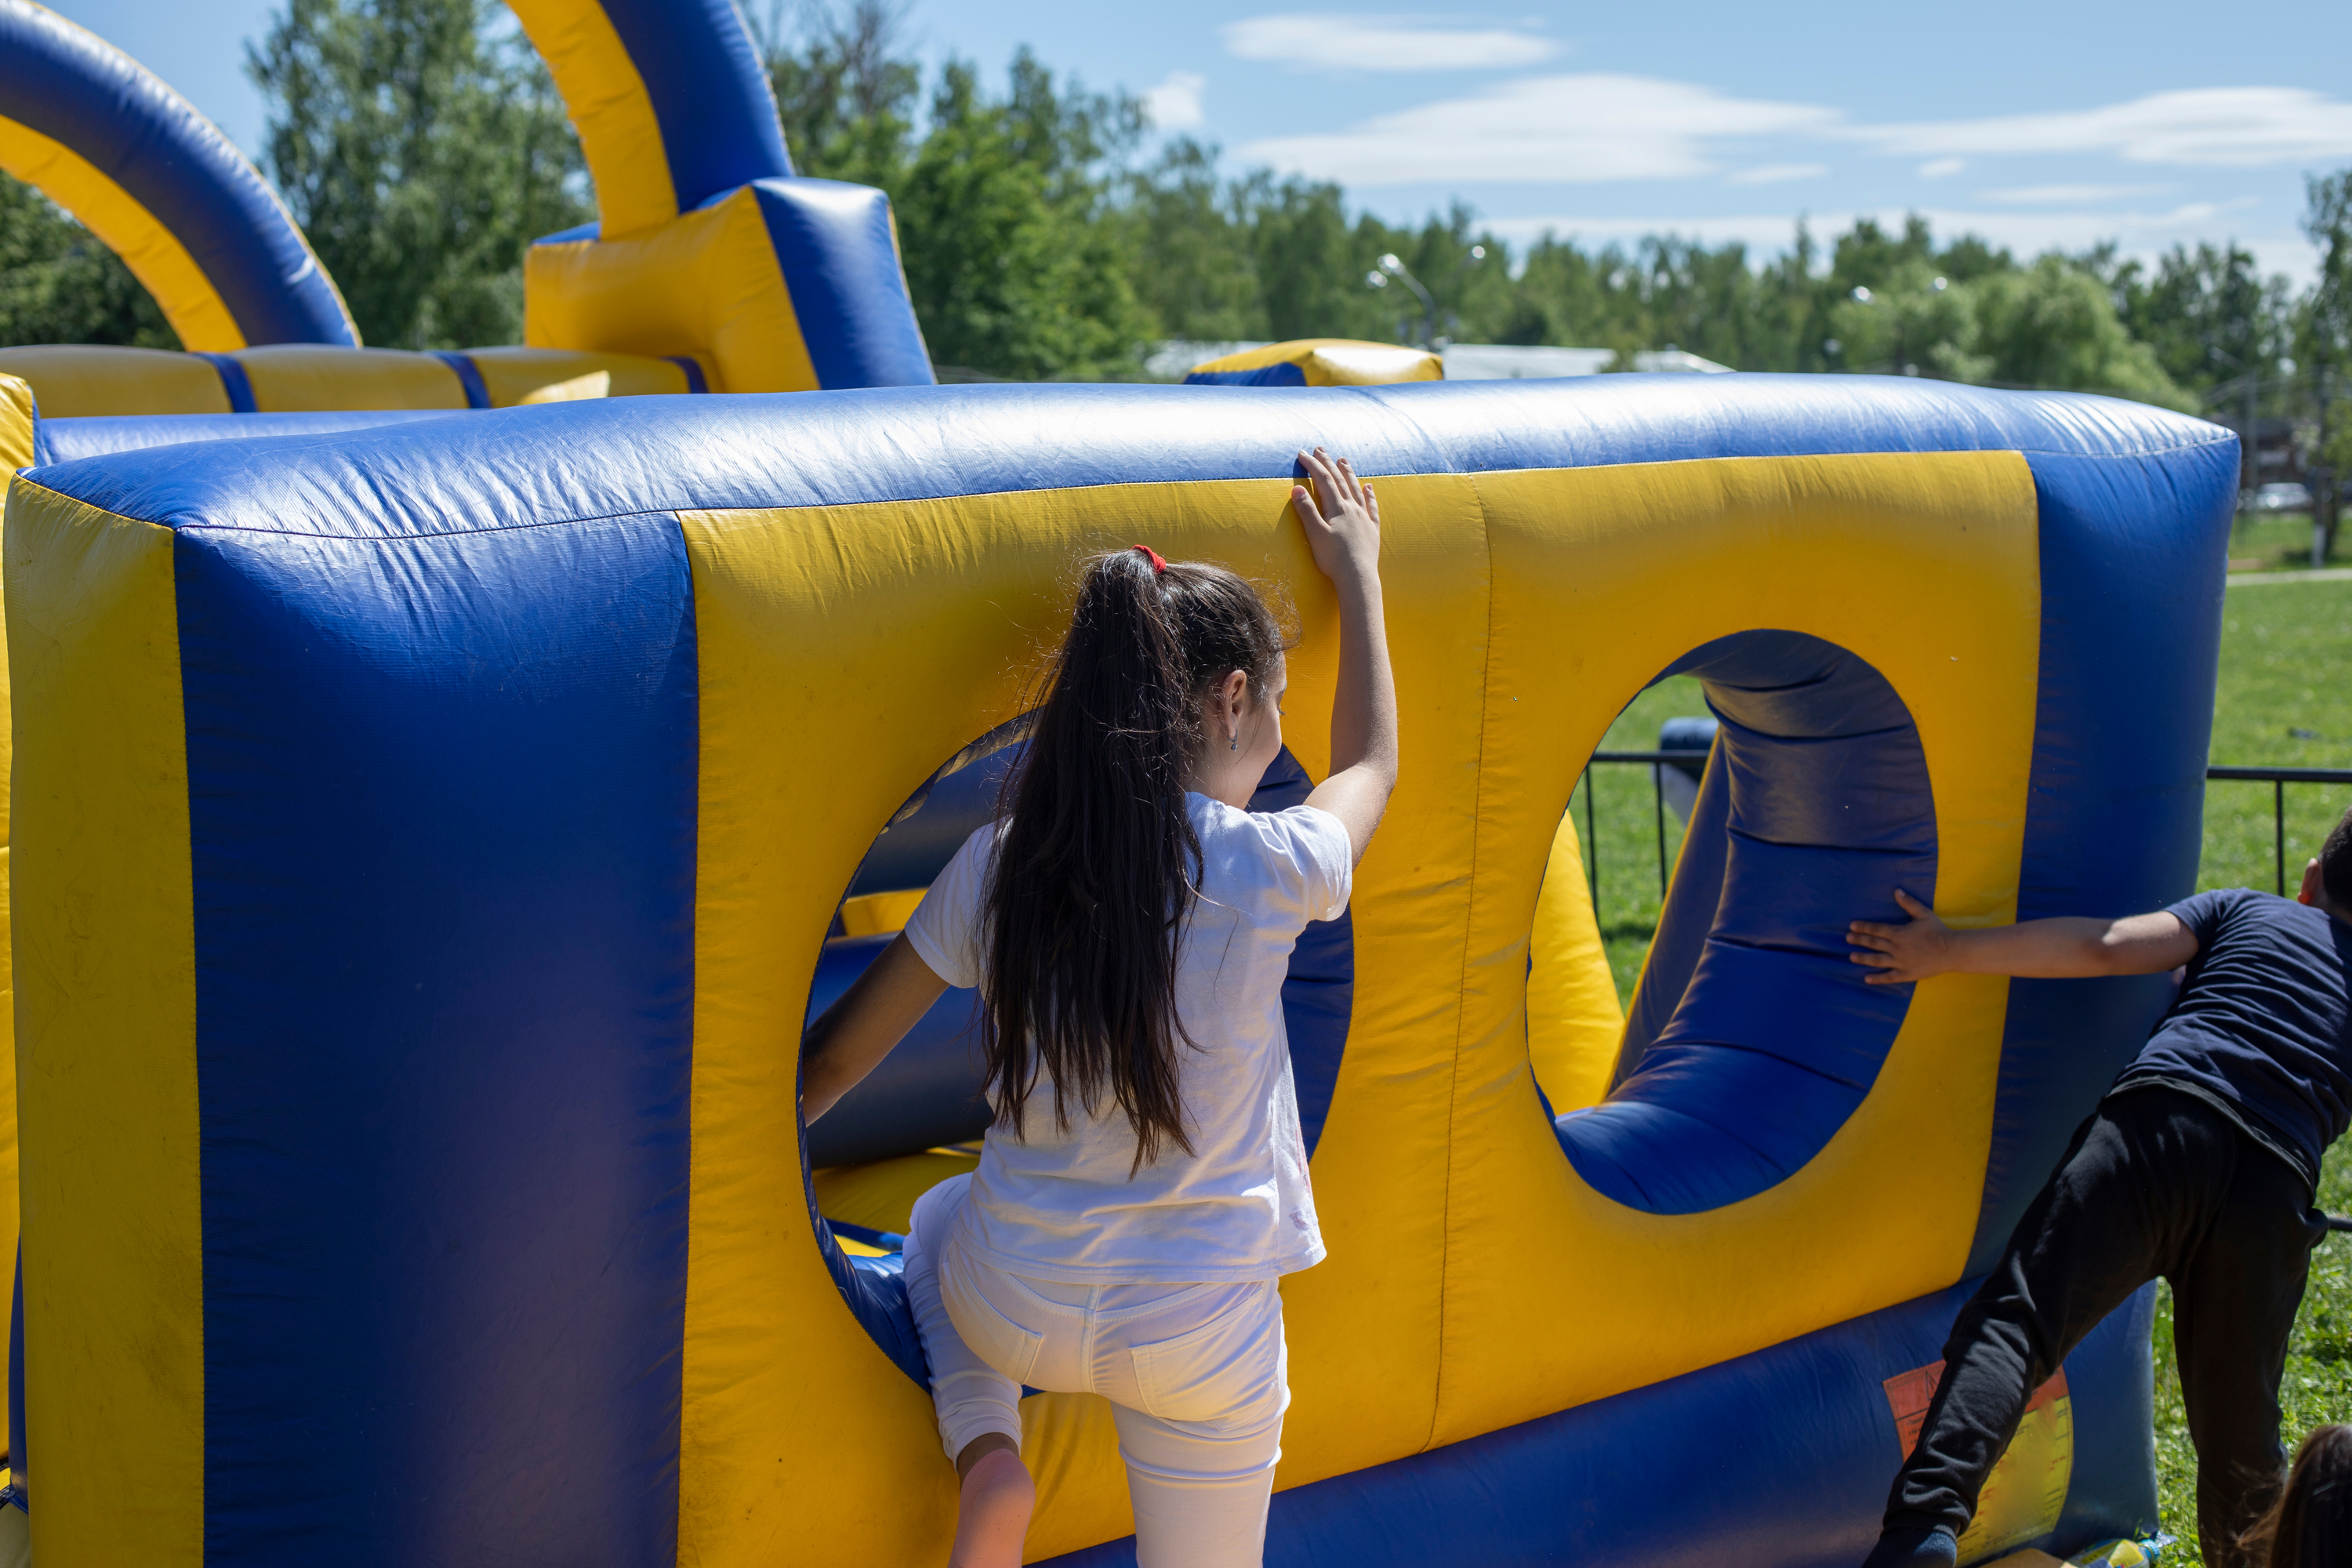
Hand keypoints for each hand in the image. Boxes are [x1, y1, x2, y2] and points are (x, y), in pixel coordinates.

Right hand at [1290, 447, 1378, 583]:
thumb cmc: (1334, 559)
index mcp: (1337, 508)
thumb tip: (1297, 488)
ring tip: (1343, 460)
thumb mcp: (1315, 534)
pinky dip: (1369, 494)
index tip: (1302, 454)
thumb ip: (1307, 510)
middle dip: (1328, 463)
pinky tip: (1368, 487)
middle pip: (1339, 480)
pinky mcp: (1372, 530)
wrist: (1358, 578)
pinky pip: (1372, 507)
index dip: (1313, 465)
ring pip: (1356, 489)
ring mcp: (1364, 518)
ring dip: (1348, 473)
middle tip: (1320, 449)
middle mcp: (1352, 508)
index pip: (1324, 480)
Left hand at [1846, 888, 1955, 984]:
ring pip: (1877, 960)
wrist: (1952, 951)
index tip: (1852, 926)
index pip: (1877, 929)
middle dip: (1859, 941)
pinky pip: (1889, 977)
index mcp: (1899, 933)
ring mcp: (1901, 962)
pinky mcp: (1906, 974)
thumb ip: (1909, 903)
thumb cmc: (1938, 931)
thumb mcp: (1923, 914)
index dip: (1864, 927)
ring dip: (1863, 958)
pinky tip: (1867, 978)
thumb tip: (1896, 891)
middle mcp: (1897, 948)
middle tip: (1847, 939)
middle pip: (1874, 944)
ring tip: (1851, 956)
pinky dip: (1877, 978)